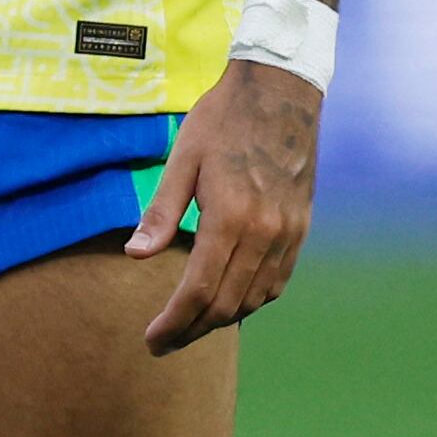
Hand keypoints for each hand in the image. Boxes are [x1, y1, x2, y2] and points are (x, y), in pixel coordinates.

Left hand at [133, 56, 319, 353]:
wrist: (282, 92)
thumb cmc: (222, 121)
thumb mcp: (182, 159)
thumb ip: (160, 212)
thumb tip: (135, 255)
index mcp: (232, 218)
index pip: (200, 291)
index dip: (174, 322)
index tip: (151, 340)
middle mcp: (267, 233)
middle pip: (228, 305)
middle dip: (192, 330)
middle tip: (162, 344)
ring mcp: (289, 233)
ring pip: (255, 299)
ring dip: (221, 320)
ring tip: (189, 327)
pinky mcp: (301, 228)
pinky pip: (277, 281)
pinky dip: (251, 300)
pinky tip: (228, 303)